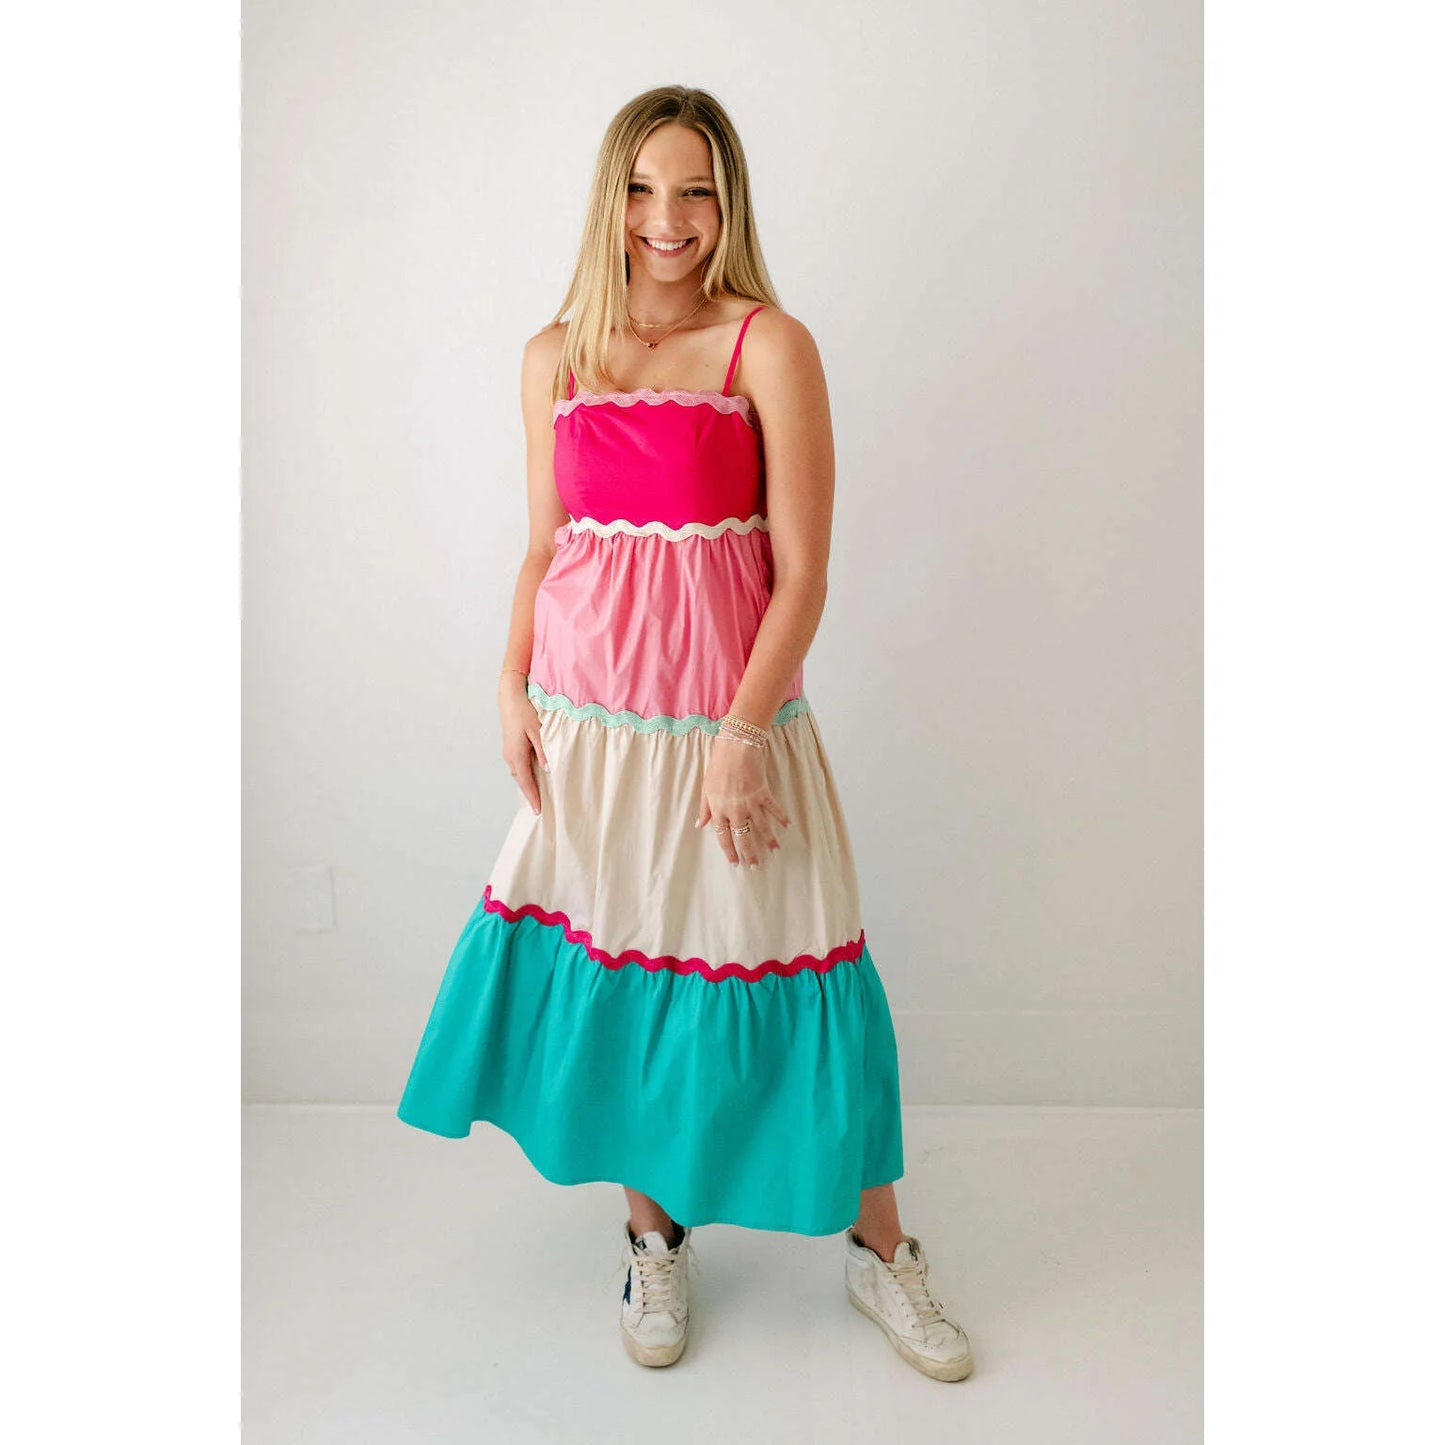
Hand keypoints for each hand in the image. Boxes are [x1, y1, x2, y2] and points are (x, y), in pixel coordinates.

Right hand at [499, 678, 547, 814]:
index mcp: (517, 754)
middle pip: (521, 780)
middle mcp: (510, 756)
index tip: (538, 811)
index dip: (533, 797)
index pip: (526, 782)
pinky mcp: (511, 747)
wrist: (510, 697)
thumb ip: (543, 750)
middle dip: (530, 794)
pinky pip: (519, 766)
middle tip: (541, 807)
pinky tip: (535, 775)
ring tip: (539, 795)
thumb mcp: (538, 730)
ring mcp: (508, 752)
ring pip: (519, 773)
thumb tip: (547, 769)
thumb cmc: (525, 711)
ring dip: (528, 784)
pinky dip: (526, 774)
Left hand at [695, 734, 790, 867]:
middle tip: (755, 866)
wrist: (735, 747)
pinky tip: (787, 826)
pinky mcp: (762, 792)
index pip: (723, 837)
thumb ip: (704, 809)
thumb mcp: (705, 788)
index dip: (730, 851)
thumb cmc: (717, 766)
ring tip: (774, 851)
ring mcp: (750, 802)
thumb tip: (699, 825)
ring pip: (761, 827)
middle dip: (750, 853)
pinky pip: (773, 809)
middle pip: (743, 837)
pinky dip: (781, 817)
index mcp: (718, 810)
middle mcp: (734, 810)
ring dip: (769, 840)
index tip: (735, 862)